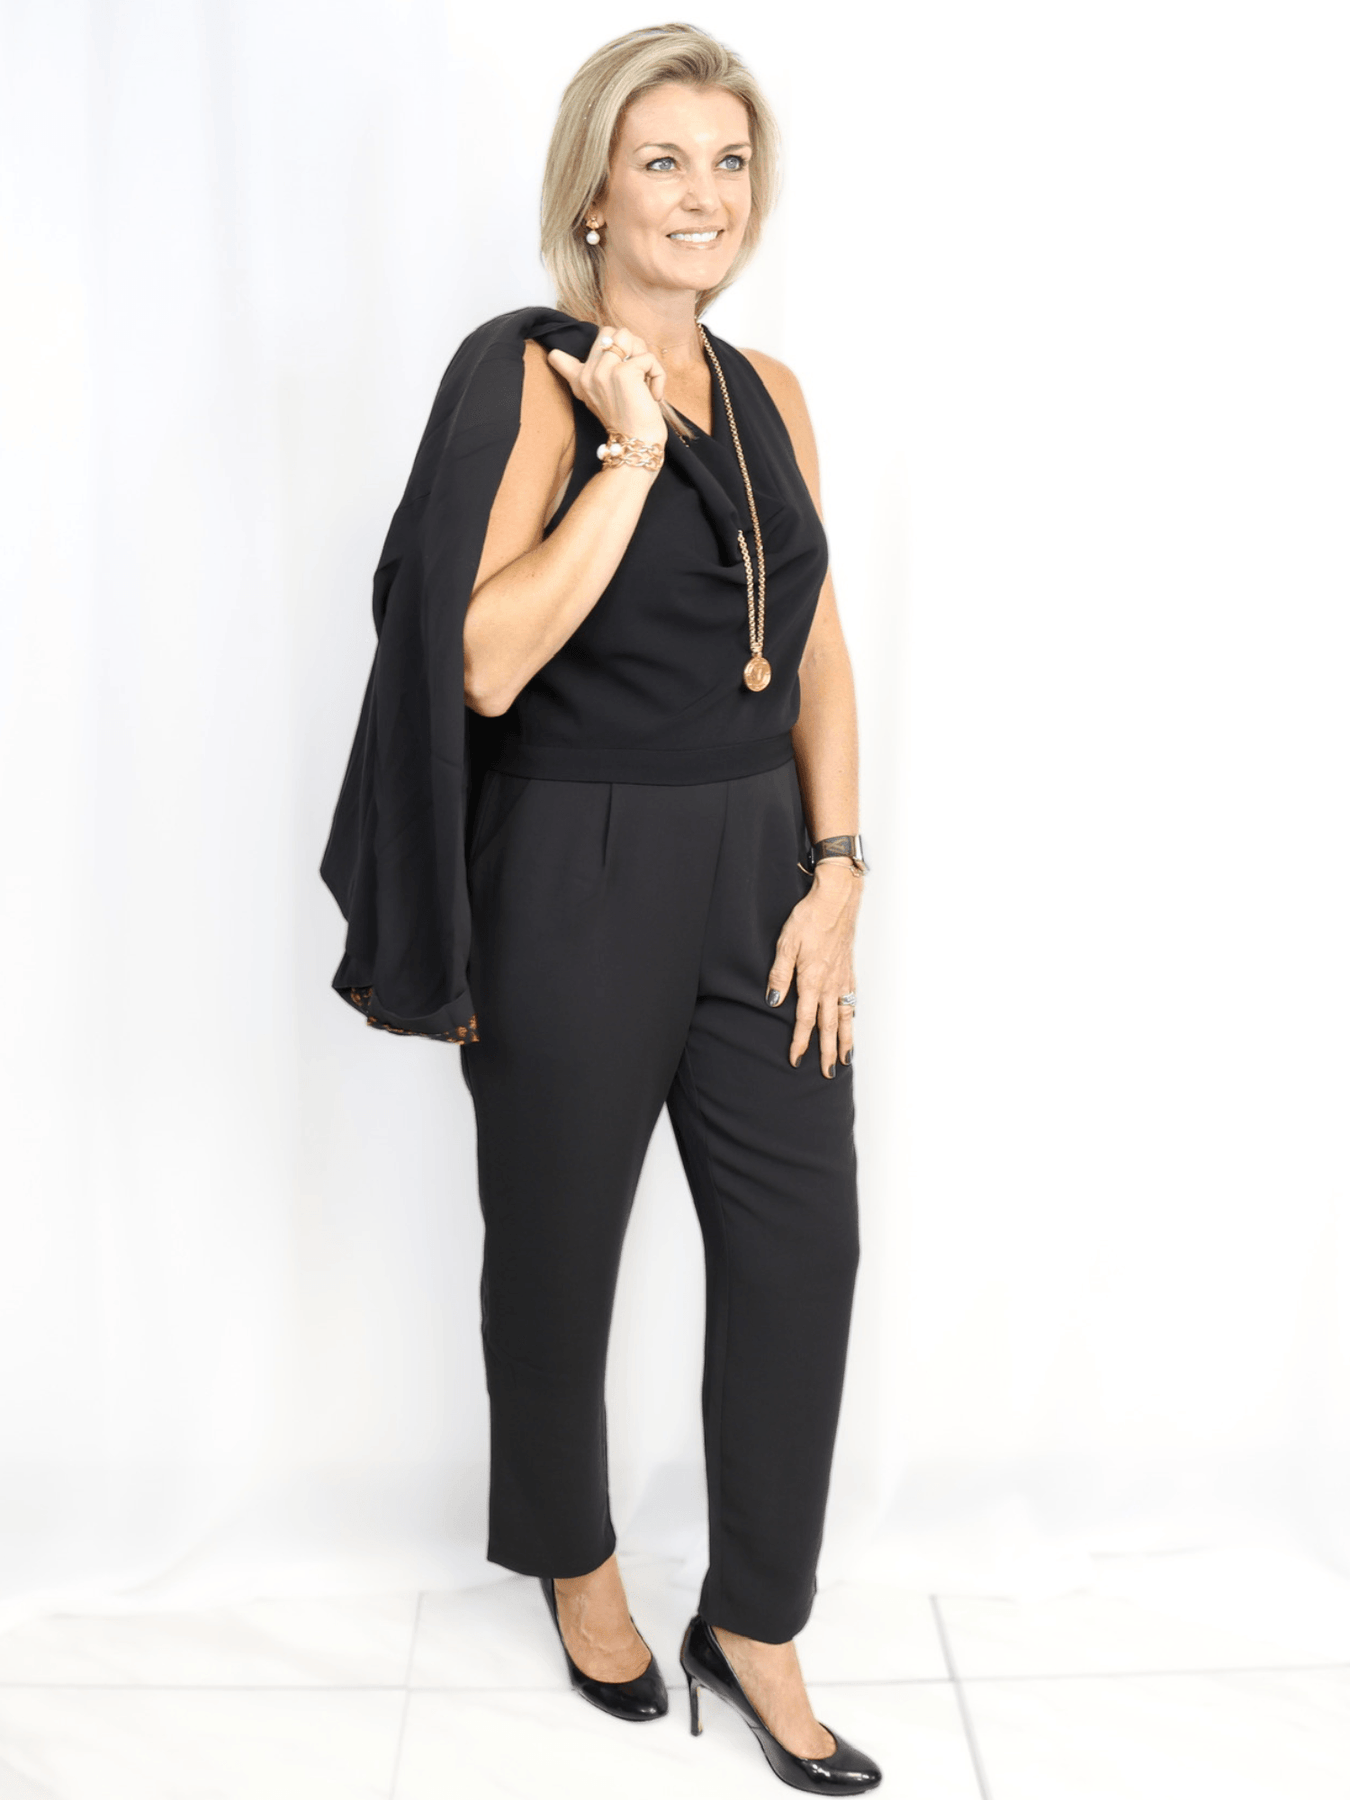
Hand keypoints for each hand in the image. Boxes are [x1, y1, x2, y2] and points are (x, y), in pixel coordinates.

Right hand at [546, 323, 667, 445]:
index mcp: (580, 381)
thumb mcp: (604, 397)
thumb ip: (597, 374)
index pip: (558, 359)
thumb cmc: (629, 421)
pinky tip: (653, 394)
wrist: (638, 444)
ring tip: (645, 380)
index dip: (562, 355)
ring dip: (644, 355)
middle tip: (635, 373)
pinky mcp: (623, 372)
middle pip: (610, 332)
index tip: (557, 358)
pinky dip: (658, 375)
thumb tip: (606, 346)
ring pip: (628, 336)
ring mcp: (603, 371)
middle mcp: (588, 374)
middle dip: (630, 346)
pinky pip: (648, 357)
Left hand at [766, 862, 860, 1075]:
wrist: (836, 900)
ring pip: (845, 1017)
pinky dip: (853, 1017)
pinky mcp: (848, 970)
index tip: (796, 1059)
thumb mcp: (785, 944)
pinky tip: (851, 1023)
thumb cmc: (809, 918)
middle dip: (826, 1052)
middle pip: (829, 1026)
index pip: (805, 1020)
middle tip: (828, 1074)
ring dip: (845, 1040)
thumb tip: (773, 1002)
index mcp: (812, 981)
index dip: (800, 1042)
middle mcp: (830, 984)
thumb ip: (779, 975)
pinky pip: (852, 1000)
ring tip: (845, 1059)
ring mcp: (842, 978)